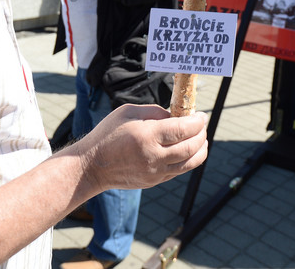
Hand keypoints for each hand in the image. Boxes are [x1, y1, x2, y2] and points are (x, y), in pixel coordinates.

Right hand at [68, 104, 208, 192]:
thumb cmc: (108, 134)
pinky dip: (189, 160)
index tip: (201, 115)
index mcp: (147, 136)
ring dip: (201, 150)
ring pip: (189, 164)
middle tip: (202, 125)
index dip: (197, 122)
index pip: (183, 129)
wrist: (92, 166)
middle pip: (190, 147)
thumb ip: (155, 112)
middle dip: (202, 134)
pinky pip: (178, 171)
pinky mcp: (154, 182)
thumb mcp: (128, 112)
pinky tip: (188, 150)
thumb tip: (176, 116)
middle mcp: (153, 156)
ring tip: (202, 139)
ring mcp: (155, 173)